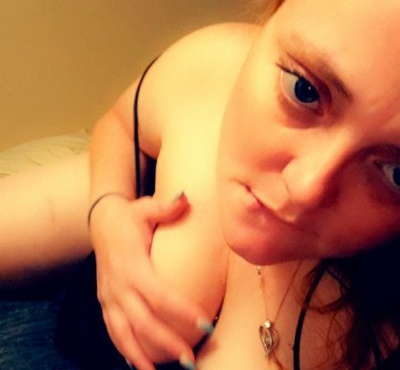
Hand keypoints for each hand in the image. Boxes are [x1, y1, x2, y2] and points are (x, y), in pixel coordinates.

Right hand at [90, 193, 210, 369]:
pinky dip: (124, 349)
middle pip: (142, 321)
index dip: (180, 310)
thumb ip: (164, 207)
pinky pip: (113, 331)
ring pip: (123, 333)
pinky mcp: (106, 301)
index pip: (158, 293)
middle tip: (190, 359)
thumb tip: (187, 198)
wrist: (100, 223)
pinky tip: (138, 364)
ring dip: (143, 354)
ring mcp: (109, 296)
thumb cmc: (127, 217)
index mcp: (130, 264)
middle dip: (166, 342)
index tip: (204, 323)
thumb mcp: (143, 208)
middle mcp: (117, 285)